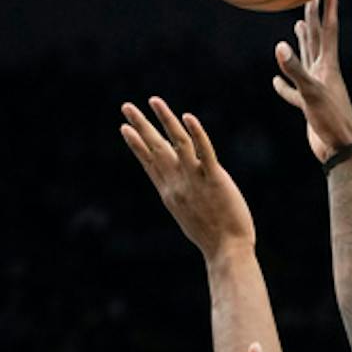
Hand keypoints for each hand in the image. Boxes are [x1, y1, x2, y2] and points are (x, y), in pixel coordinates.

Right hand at [120, 97, 253, 258]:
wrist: (226, 251)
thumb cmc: (211, 236)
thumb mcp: (187, 214)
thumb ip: (180, 195)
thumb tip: (177, 183)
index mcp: (169, 192)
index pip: (149, 162)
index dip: (136, 144)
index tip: (125, 128)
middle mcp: (177, 184)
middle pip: (156, 149)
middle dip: (140, 126)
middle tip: (126, 106)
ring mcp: (195, 180)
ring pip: (177, 143)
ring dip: (164, 120)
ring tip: (153, 100)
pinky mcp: (215, 179)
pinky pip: (204, 152)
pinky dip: (196, 133)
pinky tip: (188, 117)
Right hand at [272, 0, 351, 163]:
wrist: (340, 150)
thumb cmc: (332, 121)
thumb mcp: (312, 93)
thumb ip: (295, 70)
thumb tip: (279, 46)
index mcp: (328, 66)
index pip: (329, 29)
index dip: (329, 6)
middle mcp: (323, 73)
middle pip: (318, 39)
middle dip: (315, 17)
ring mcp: (316, 88)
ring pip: (307, 60)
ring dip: (303, 43)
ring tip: (298, 27)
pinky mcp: (308, 105)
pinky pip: (294, 91)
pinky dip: (284, 84)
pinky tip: (276, 80)